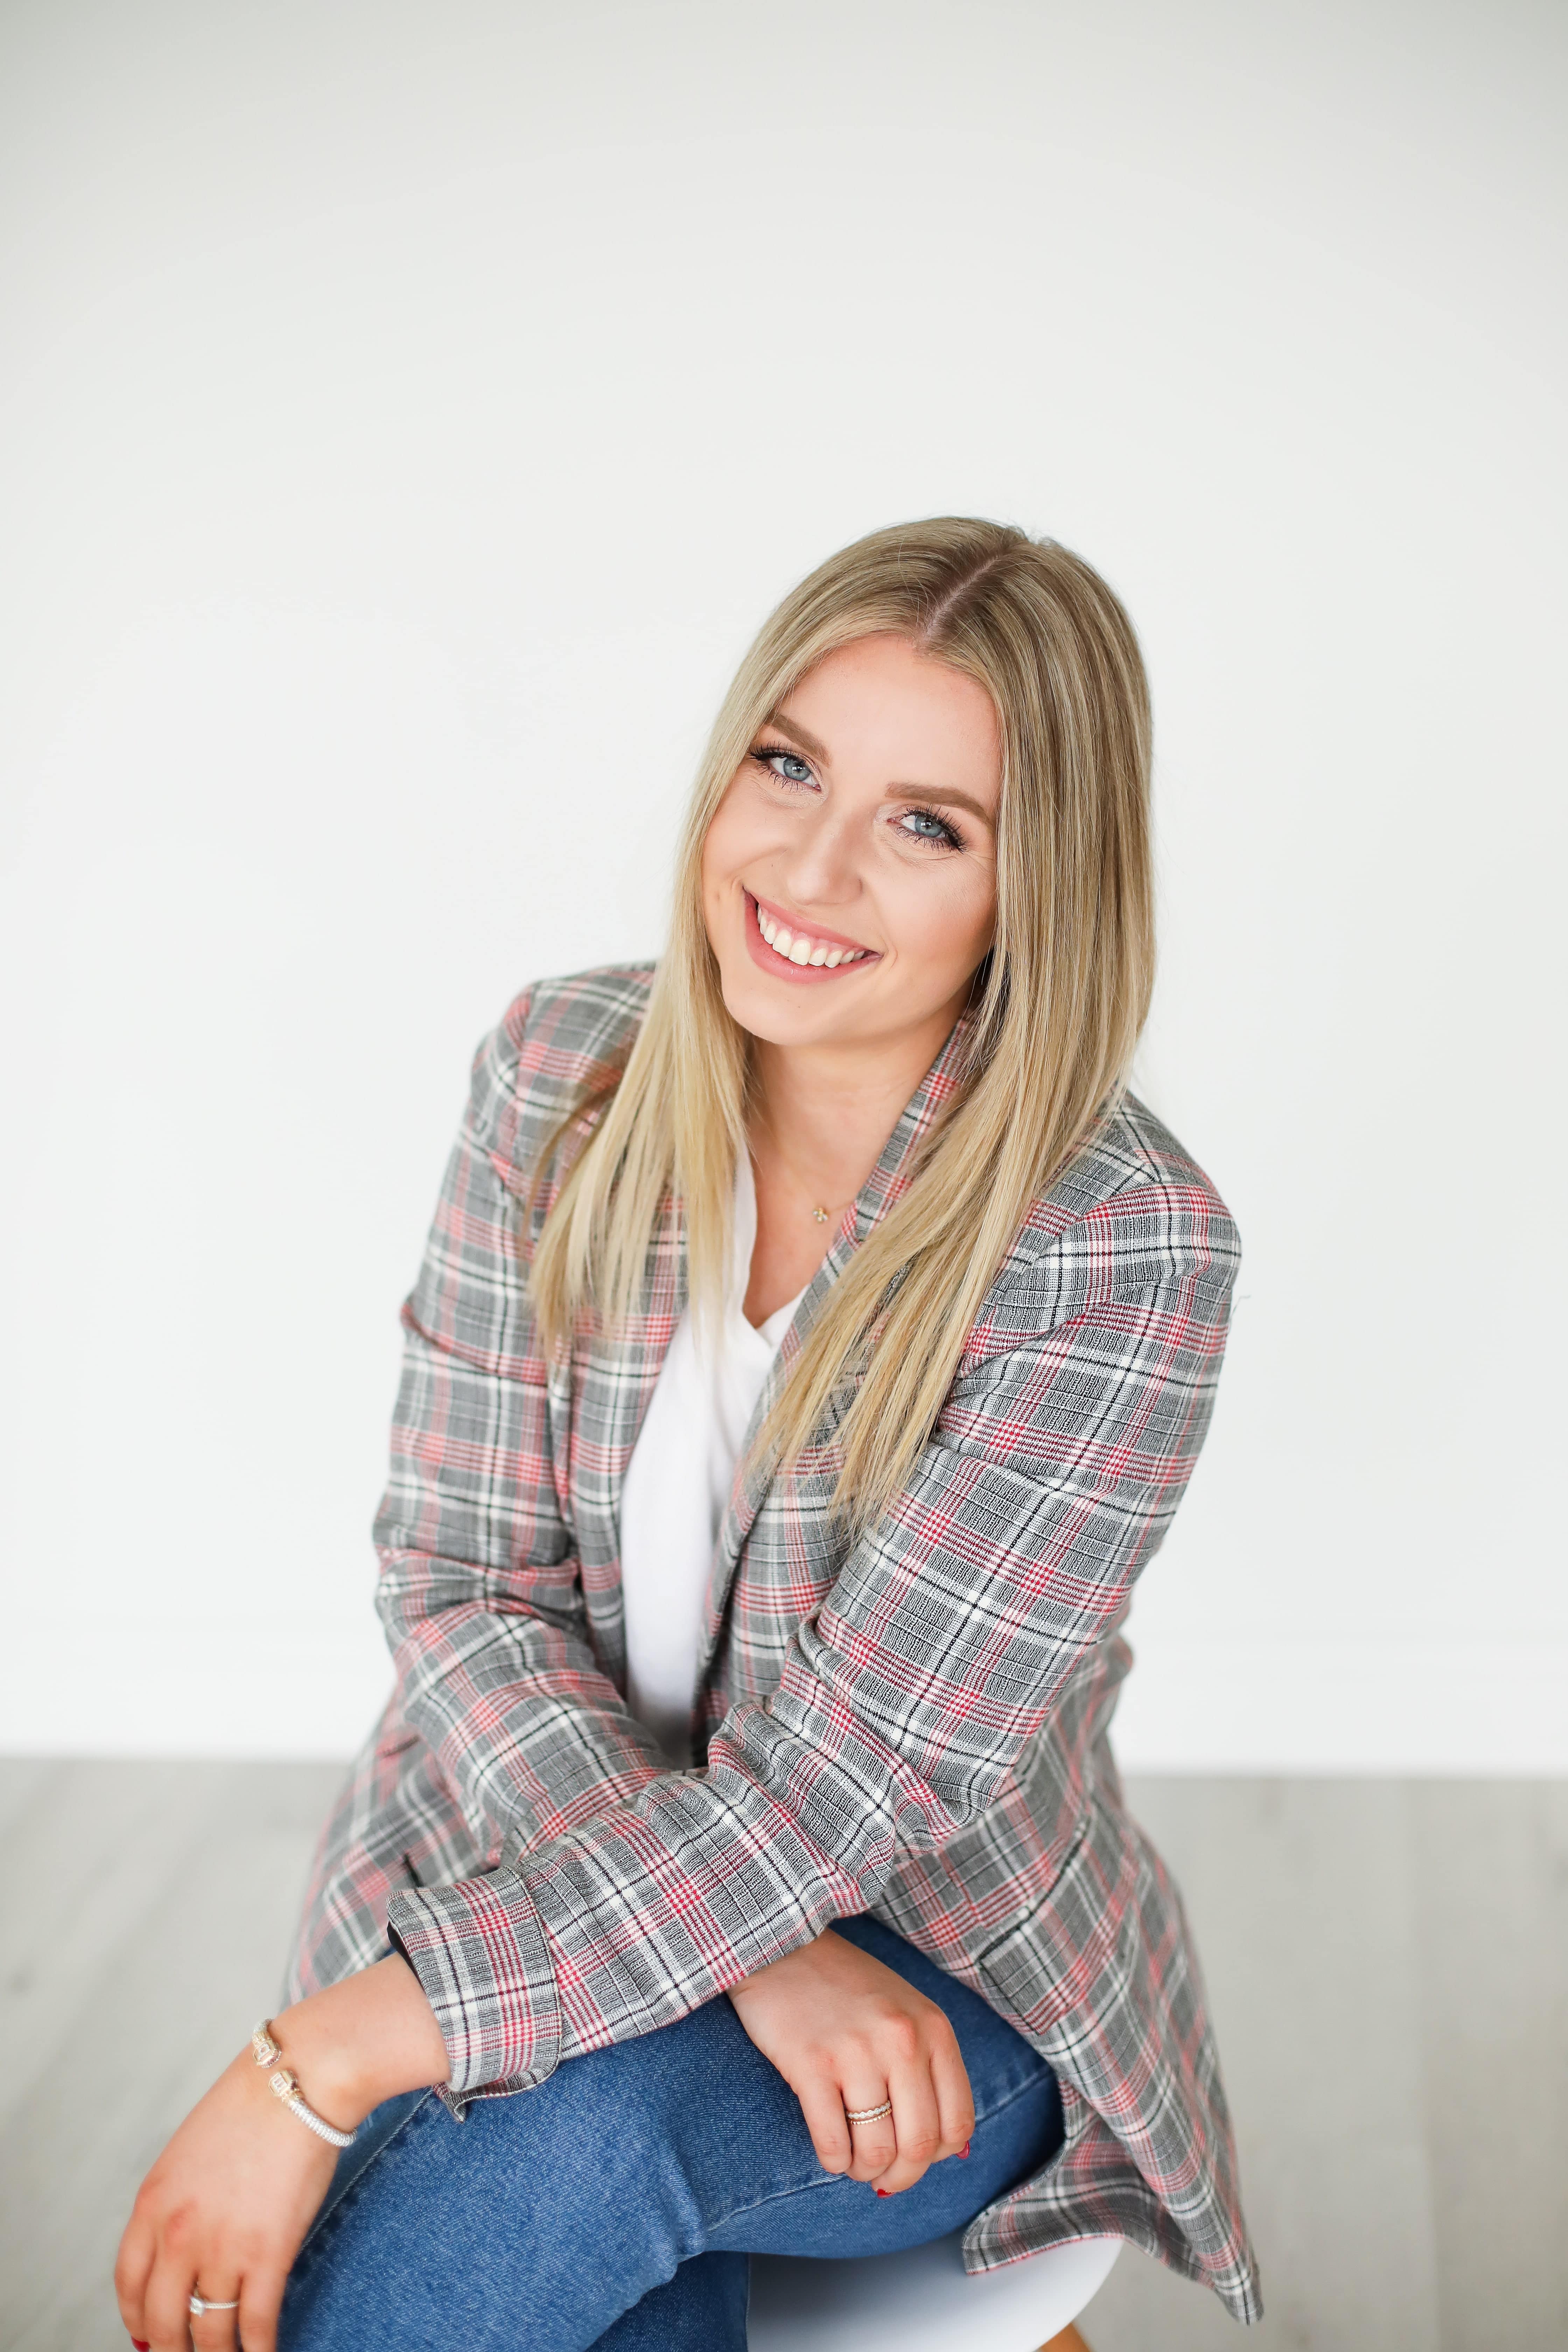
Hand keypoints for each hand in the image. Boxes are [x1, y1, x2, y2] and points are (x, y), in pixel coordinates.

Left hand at [114, 1955, 449, 2351]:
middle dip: (174, 2348)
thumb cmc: (253, 2104)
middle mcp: (178, 2234)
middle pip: (162, 2321)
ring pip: (209, 2333)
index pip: (128, 2285)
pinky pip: (256, 2325)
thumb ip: (179, 2200)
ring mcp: (222, 2249)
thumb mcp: (190, 2152)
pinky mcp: (268, 2255)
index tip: (151, 2332)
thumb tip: (184, 2249)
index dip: (138, 2319)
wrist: (300, 2077)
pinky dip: (258, 2349)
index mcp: (153, 2203)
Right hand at [728, 1929, 974, 2195]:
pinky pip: (833, 2143)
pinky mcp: (811, 2065)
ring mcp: (857, 2053)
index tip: (914, 2157)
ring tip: (853, 2161)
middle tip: (883, 2178)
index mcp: (933, 2029)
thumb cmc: (847, 1986)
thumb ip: (929, 2067)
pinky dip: (834, 2162)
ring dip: (865, 2171)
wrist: (783, 1945)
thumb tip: (946, 2150)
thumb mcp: (905, 2012)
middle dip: (902, 2176)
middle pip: (920, 2146)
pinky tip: (831, 2152)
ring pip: (877, 2151)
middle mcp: (902, 2041)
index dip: (938, 2157)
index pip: (957, 2123)